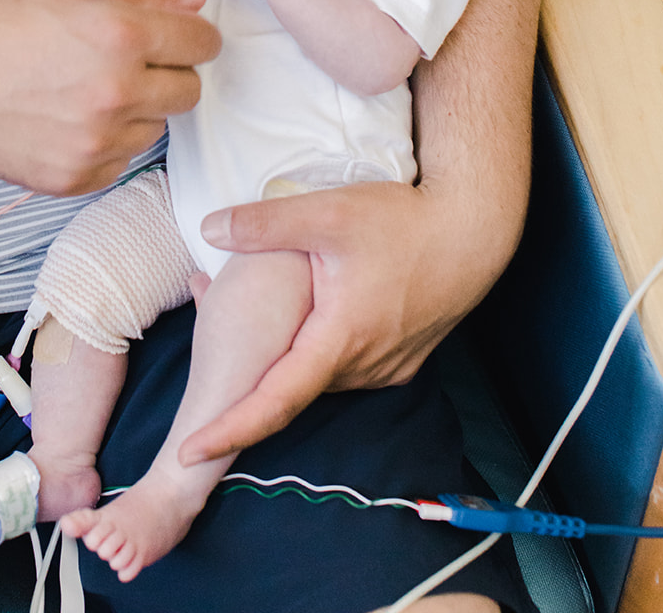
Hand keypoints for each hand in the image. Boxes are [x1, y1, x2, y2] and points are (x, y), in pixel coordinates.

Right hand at [0, 0, 218, 195]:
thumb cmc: (3, 25)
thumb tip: (195, 3)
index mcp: (122, 36)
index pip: (204, 44)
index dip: (193, 37)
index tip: (177, 38)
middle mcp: (118, 92)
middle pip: (190, 91)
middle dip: (170, 74)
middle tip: (129, 64)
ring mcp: (99, 142)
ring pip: (157, 128)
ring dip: (138, 110)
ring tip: (89, 91)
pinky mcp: (79, 178)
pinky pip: (123, 161)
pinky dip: (108, 143)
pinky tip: (71, 119)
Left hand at [177, 178, 484, 464]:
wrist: (471, 231)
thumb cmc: (402, 221)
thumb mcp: (328, 211)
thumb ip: (265, 223)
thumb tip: (208, 228)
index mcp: (340, 339)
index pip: (276, 401)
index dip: (231, 429)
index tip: (191, 451)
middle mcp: (365, 365)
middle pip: (293, 385)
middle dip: (253, 375)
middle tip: (211, 337)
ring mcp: (386, 367)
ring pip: (319, 375)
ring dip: (288, 358)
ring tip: (255, 323)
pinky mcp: (401, 360)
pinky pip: (346, 367)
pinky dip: (317, 349)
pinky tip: (307, 314)